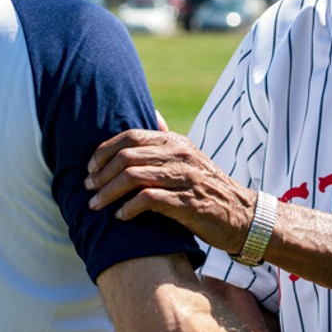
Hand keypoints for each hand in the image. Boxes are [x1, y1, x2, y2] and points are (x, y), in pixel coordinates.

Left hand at [85, 129, 255, 254]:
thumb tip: (151, 114)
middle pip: (126, 157)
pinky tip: (121, 217)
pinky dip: (129, 208)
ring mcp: (184, 178)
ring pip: (133, 177)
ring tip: (96, 205)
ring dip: (108, 193)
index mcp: (176, 142)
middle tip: (89, 189)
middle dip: (101, 174)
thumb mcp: (190, 156)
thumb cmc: (209, 187)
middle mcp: (179, 155)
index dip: (104, 151)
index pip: (130, 136)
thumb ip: (168, 139)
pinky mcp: (188, 203)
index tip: (90, 168)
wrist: (242, 215)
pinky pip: (148, 199)